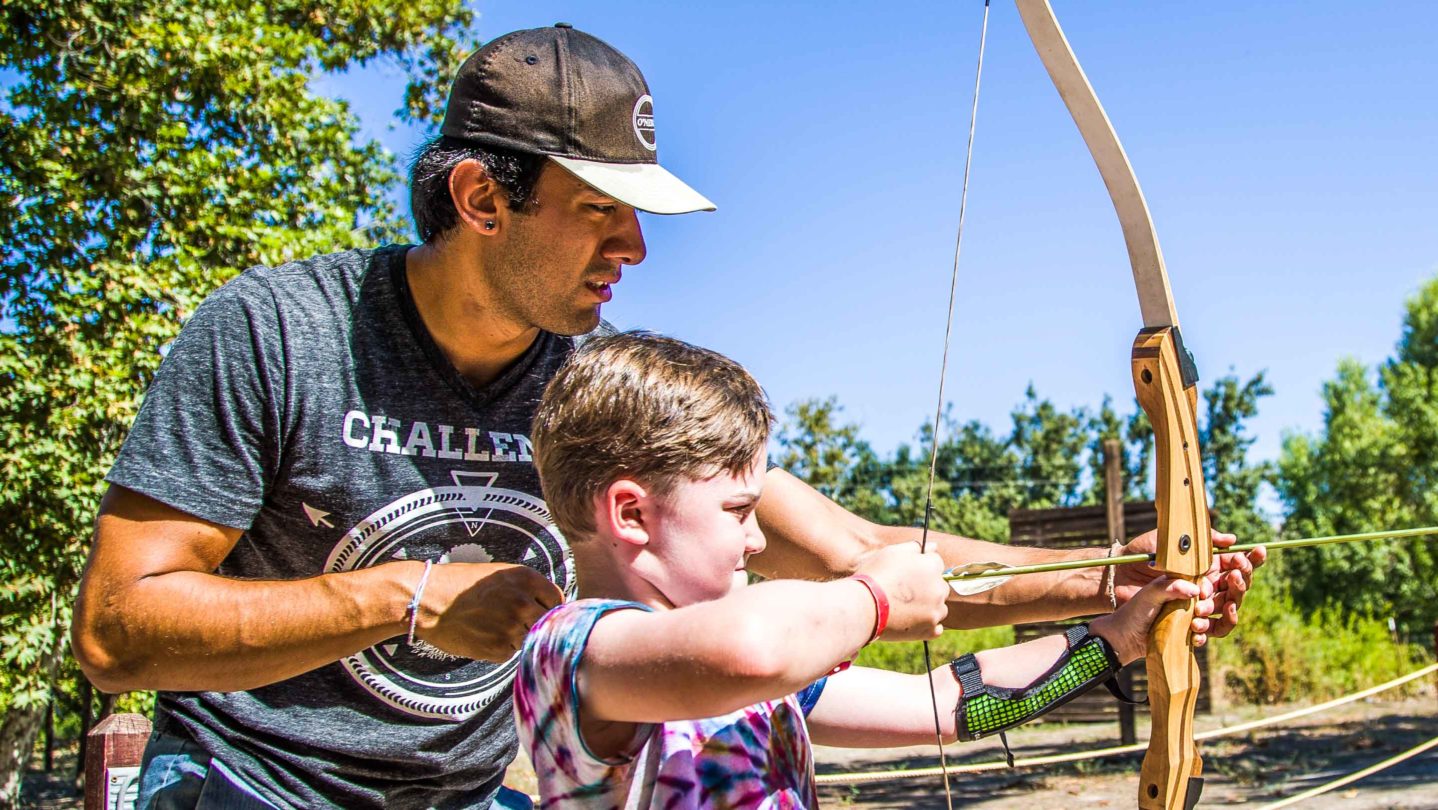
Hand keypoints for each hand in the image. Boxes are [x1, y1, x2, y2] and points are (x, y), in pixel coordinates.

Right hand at [413, 562, 563, 661]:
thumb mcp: (499, 574)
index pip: (558, 599)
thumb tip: (549, 606)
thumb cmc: (460, 585)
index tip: (541, 612)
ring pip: (529, 639)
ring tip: (493, 627)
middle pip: (547, 622)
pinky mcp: (499, 649)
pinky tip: (483, 636)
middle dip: (535, 624)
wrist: (428, 600)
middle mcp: (524, 603)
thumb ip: (527, 588)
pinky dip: (500, 649)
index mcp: (527, 579)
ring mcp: (512, 628)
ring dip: (517, 637)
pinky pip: (511, 653)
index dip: (549, 607)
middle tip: (516, 623)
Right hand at [853, 542, 949, 641]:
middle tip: (902, 592)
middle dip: (926, 588)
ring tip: (903, 608)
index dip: (920, 567)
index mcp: (931, 567)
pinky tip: (910, 621)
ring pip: (938, 607)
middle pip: (939, 586)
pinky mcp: (929, 630)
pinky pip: (936, 628)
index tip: (905, 575)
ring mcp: (936, 611)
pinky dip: (926, 625)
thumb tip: (933, 546)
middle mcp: (939, 589)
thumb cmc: (875, 576)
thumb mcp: (891, 553)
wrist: (863, 607)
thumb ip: (915, 547)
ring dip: (927, 607)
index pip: (936, 563)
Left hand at [1091, 575, 1213, 664]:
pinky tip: (1194, 638)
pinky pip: (1201, 635)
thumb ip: (1169, 587)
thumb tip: (1195, 590)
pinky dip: (1201, 637)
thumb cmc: (1134, 611)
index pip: (1200, 582)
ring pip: (1207, 618)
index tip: (1203, 593)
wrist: (1124, 639)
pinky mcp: (1184, 634)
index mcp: (1176, 585)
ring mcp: (1184, 618)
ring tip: (1195, 625)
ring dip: (1206, 622)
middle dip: (1208, 605)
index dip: (1205, 587)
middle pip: (1207, 600)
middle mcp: (1182, 600)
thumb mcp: (1149, 594)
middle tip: (1199, 610)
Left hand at [1114, 528, 1265, 637]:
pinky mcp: (1185, 622)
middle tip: (1233, 577)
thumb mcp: (1169, 541)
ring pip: (1224, 611)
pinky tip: (1196, 626)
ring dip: (1221, 608)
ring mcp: (1197, 604)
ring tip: (1203, 603)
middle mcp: (1205, 584)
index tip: (1258, 552)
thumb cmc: (1141, 554)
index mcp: (1205, 565)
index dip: (1250, 560)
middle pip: (1236, 588)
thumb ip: (1200, 540)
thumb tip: (1231, 539)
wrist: (1117, 579)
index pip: (1236, 564)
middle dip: (1239, 583)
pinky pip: (1205, 633)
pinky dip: (1204, 631)